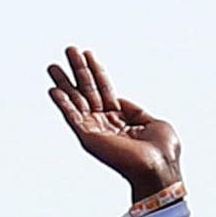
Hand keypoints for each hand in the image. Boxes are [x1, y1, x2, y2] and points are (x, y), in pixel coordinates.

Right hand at [48, 46, 181, 201]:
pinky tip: (54, 90)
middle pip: (88, 91)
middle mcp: (105, 123)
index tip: (88, 53)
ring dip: (64, 83)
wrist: (159, 167)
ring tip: (53, 66)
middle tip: (69, 49)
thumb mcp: (153, 122)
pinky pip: (72, 117)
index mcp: (121, 119)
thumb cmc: (162, 151)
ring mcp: (96, 130)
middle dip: (79, 70)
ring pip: (76, 101)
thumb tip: (119, 100)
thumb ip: (134, 110)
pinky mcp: (89, 138)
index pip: (104, 89)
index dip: (96, 71)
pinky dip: (62, 104)